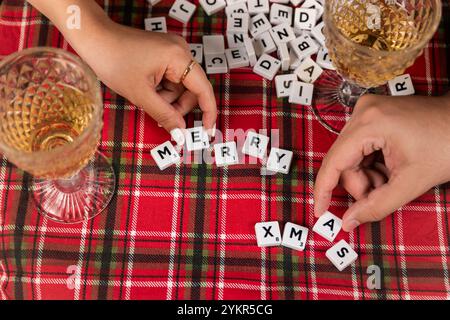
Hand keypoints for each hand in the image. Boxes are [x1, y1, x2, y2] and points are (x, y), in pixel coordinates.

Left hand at [28, 0, 216, 136]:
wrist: (93, 39)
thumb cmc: (113, 61)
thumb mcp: (140, 94)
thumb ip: (165, 115)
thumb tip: (181, 134)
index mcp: (179, 57)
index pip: (203, 89)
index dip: (208, 113)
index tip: (206, 132)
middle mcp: (181, 51)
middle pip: (191, 90)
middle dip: (177, 107)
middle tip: (162, 119)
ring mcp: (172, 51)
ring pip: (180, 87)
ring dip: (167, 99)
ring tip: (146, 98)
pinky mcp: (164, 53)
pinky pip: (171, 79)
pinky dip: (161, 90)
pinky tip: (146, 89)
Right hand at [314, 94, 449, 231]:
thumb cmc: (448, 145)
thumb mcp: (412, 182)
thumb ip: (377, 206)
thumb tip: (348, 221)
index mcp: (370, 123)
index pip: (334, 162)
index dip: (324, 190)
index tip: (320, 211)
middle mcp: (363, 112)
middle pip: (343, 160)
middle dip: (359, 183)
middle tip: (381, 193)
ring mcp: (367, 110)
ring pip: (350, 156)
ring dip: (366, 175)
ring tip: (392, 179)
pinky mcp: (373, 114)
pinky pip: (359, 147)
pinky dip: (371, 164)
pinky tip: (390, 167)